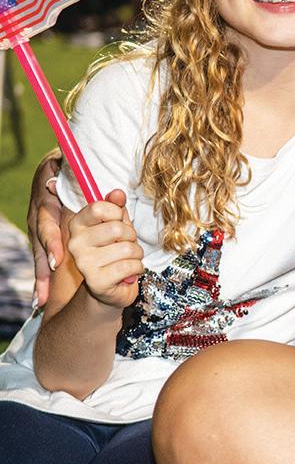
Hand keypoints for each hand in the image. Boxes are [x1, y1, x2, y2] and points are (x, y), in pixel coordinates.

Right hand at [26, 152, 63, 305]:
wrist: (53, 166)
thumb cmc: (66, 164)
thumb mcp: (69, 162)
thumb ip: (77, 168)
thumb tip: (86, 170)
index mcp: (45, 199)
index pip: (46, 223)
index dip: (51, 242)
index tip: (56, 260)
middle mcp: (39, 215)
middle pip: (40, 245)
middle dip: (43, 269)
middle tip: (47, 292)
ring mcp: (38, 225)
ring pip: (38, 254)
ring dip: (41, 278)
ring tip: (42, 301)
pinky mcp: (42, 234)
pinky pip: (41, 257)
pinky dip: (41, 278)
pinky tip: (41, 299)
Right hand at [66, 189, 143, 310]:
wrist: (110, 289)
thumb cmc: (114, 252)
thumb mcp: (116, 225)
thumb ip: (116, 208)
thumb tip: (117, 193)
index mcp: (77, 225)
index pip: (98, 207)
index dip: (117, 213)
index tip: (118, 222)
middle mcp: (75, 243)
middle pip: (116, 228)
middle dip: (131, 237)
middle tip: (127, 245)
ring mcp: (84, 263)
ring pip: (126, 248)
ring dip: (137, 254)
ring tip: (129, 259)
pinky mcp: (96, 281)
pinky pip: (129, 266)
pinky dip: (138, 268)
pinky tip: (130, 272)